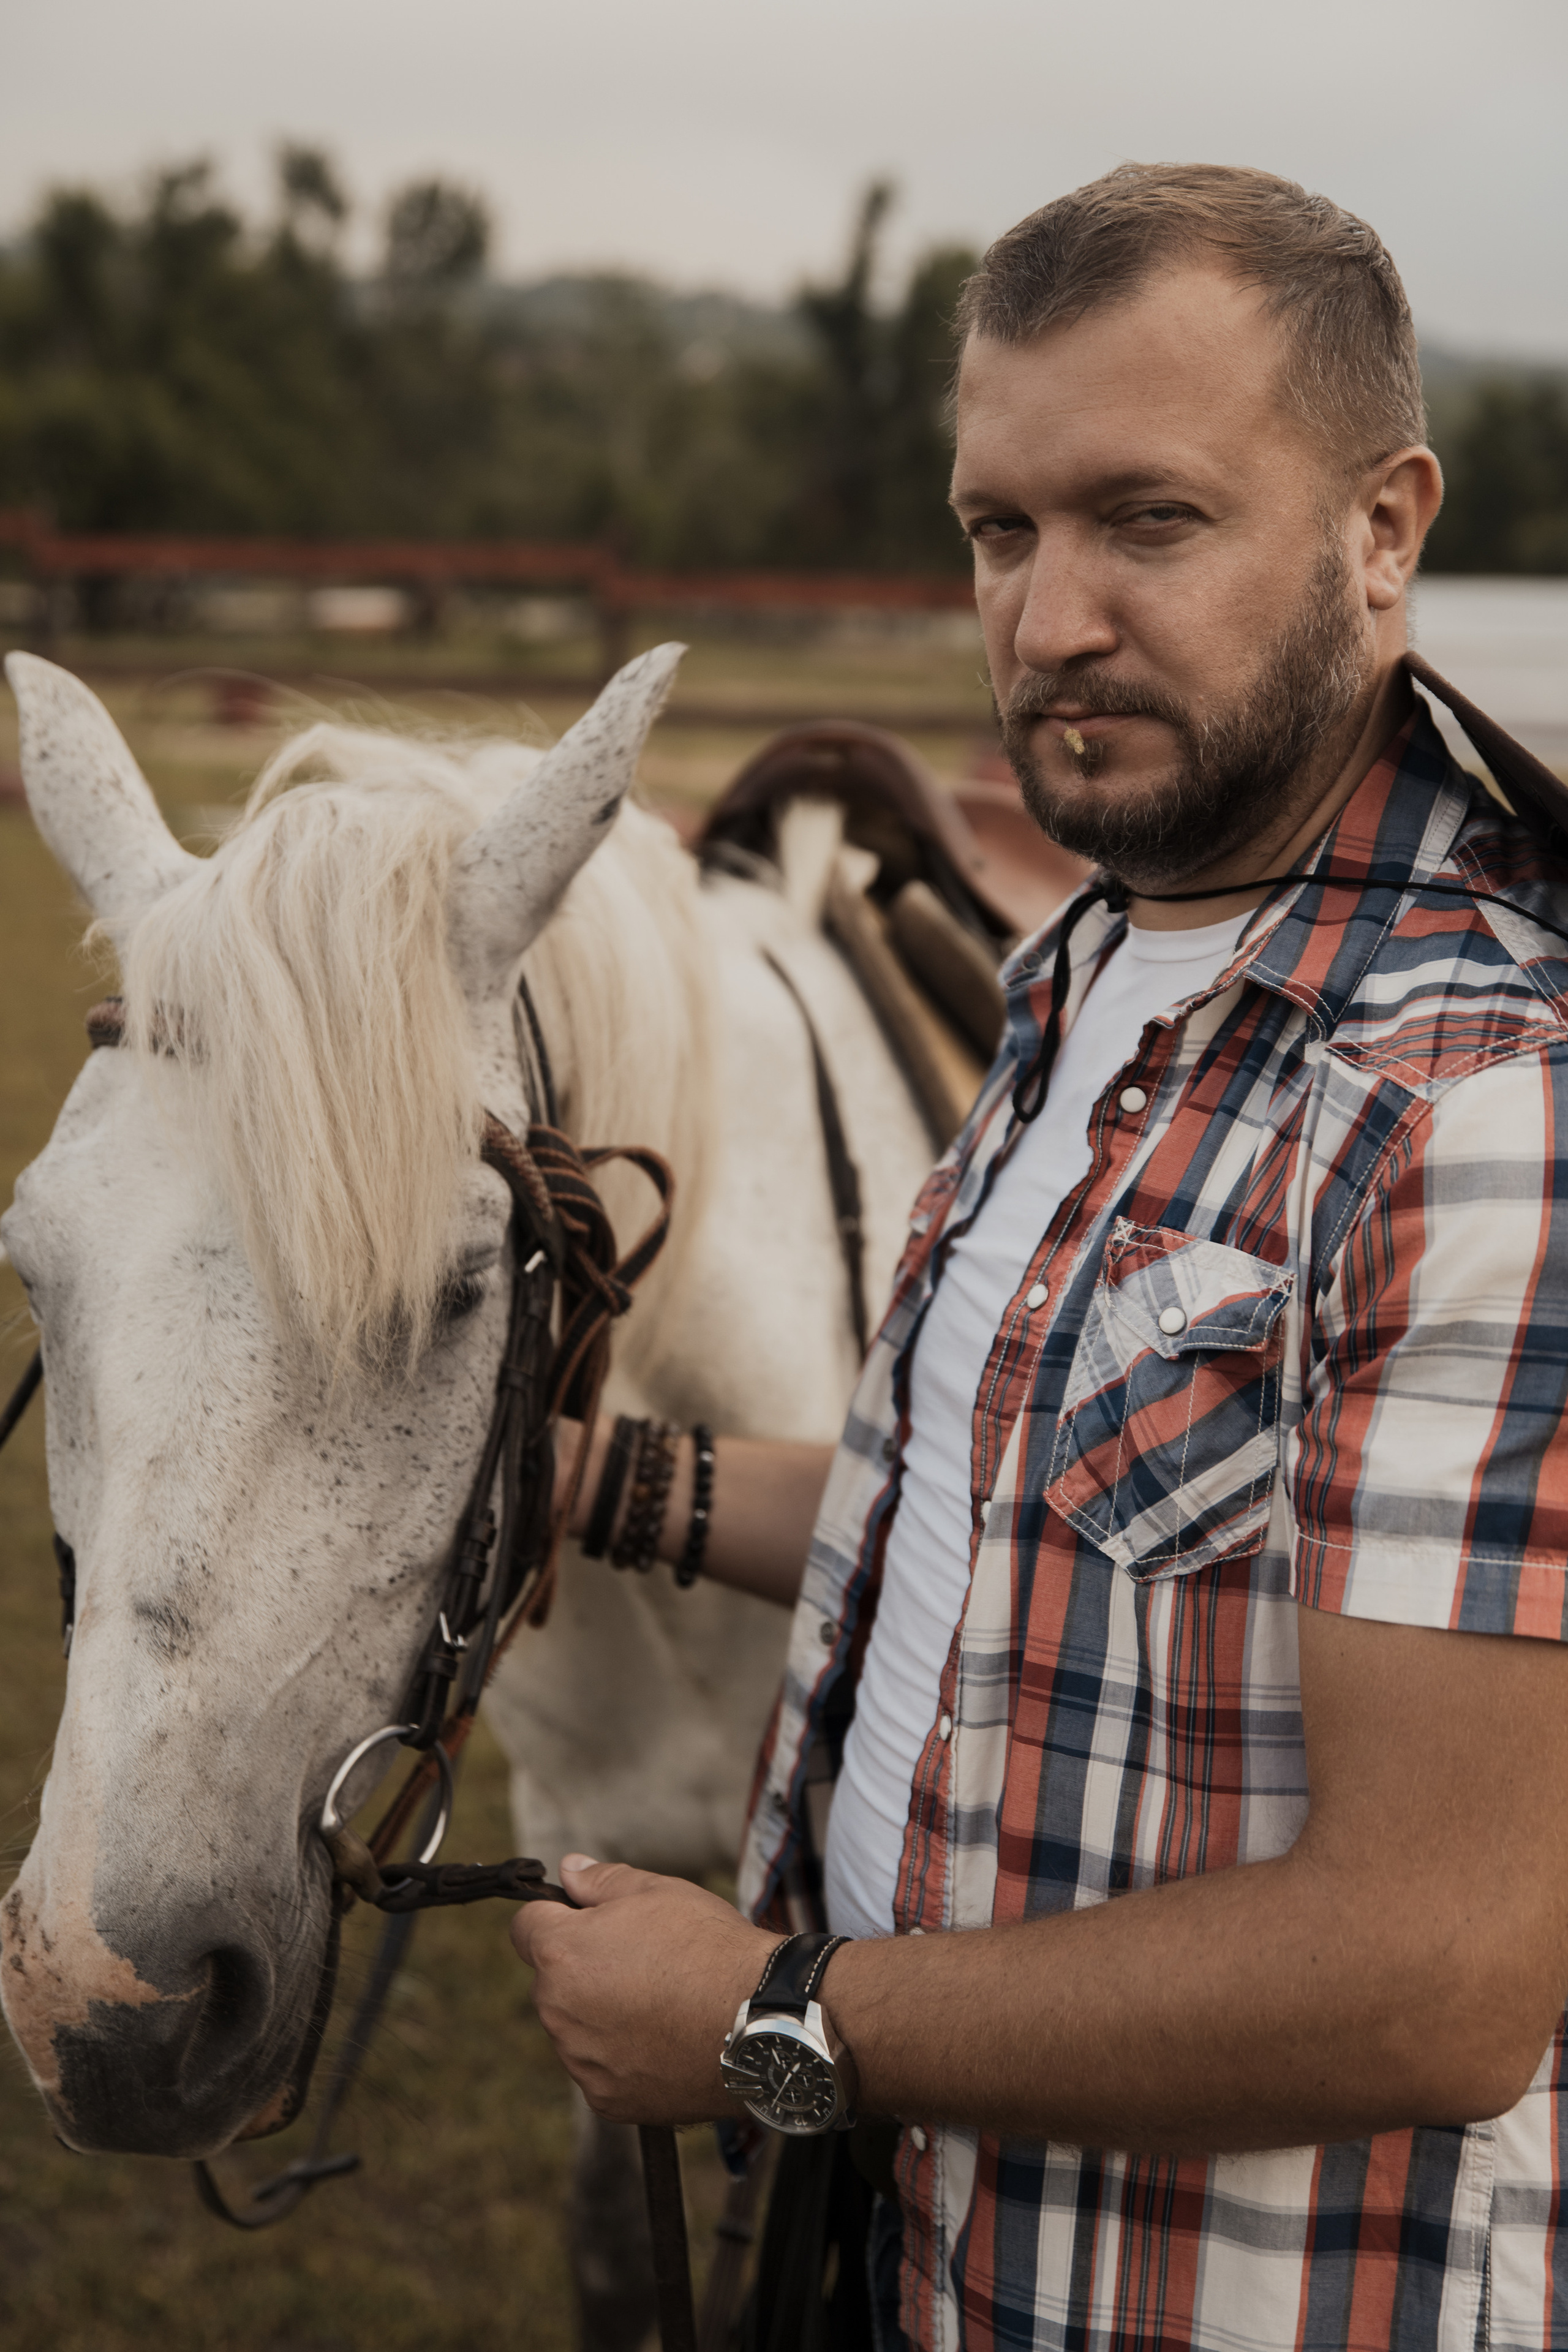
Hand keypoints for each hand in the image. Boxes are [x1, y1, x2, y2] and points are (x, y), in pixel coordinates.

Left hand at [510, 1858, 778, 2122]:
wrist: (756, 2023)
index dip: (554, 1917)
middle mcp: (557, 2011)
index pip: (525, 1928)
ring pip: (576, 2026)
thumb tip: (567, 1871)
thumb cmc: (707, 1949)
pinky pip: (601, 2067)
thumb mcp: (657, 1892)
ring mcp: (580, 2060)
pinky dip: (623, 2055)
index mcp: (561, 1954)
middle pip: (553, 1981)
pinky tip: (665, 2040)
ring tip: (661, 2003)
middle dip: (583, 1967)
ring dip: (601, 2013)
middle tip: (643, 1960)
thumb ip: (600, 1881)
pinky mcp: (606, 2098)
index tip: (586, 1920)